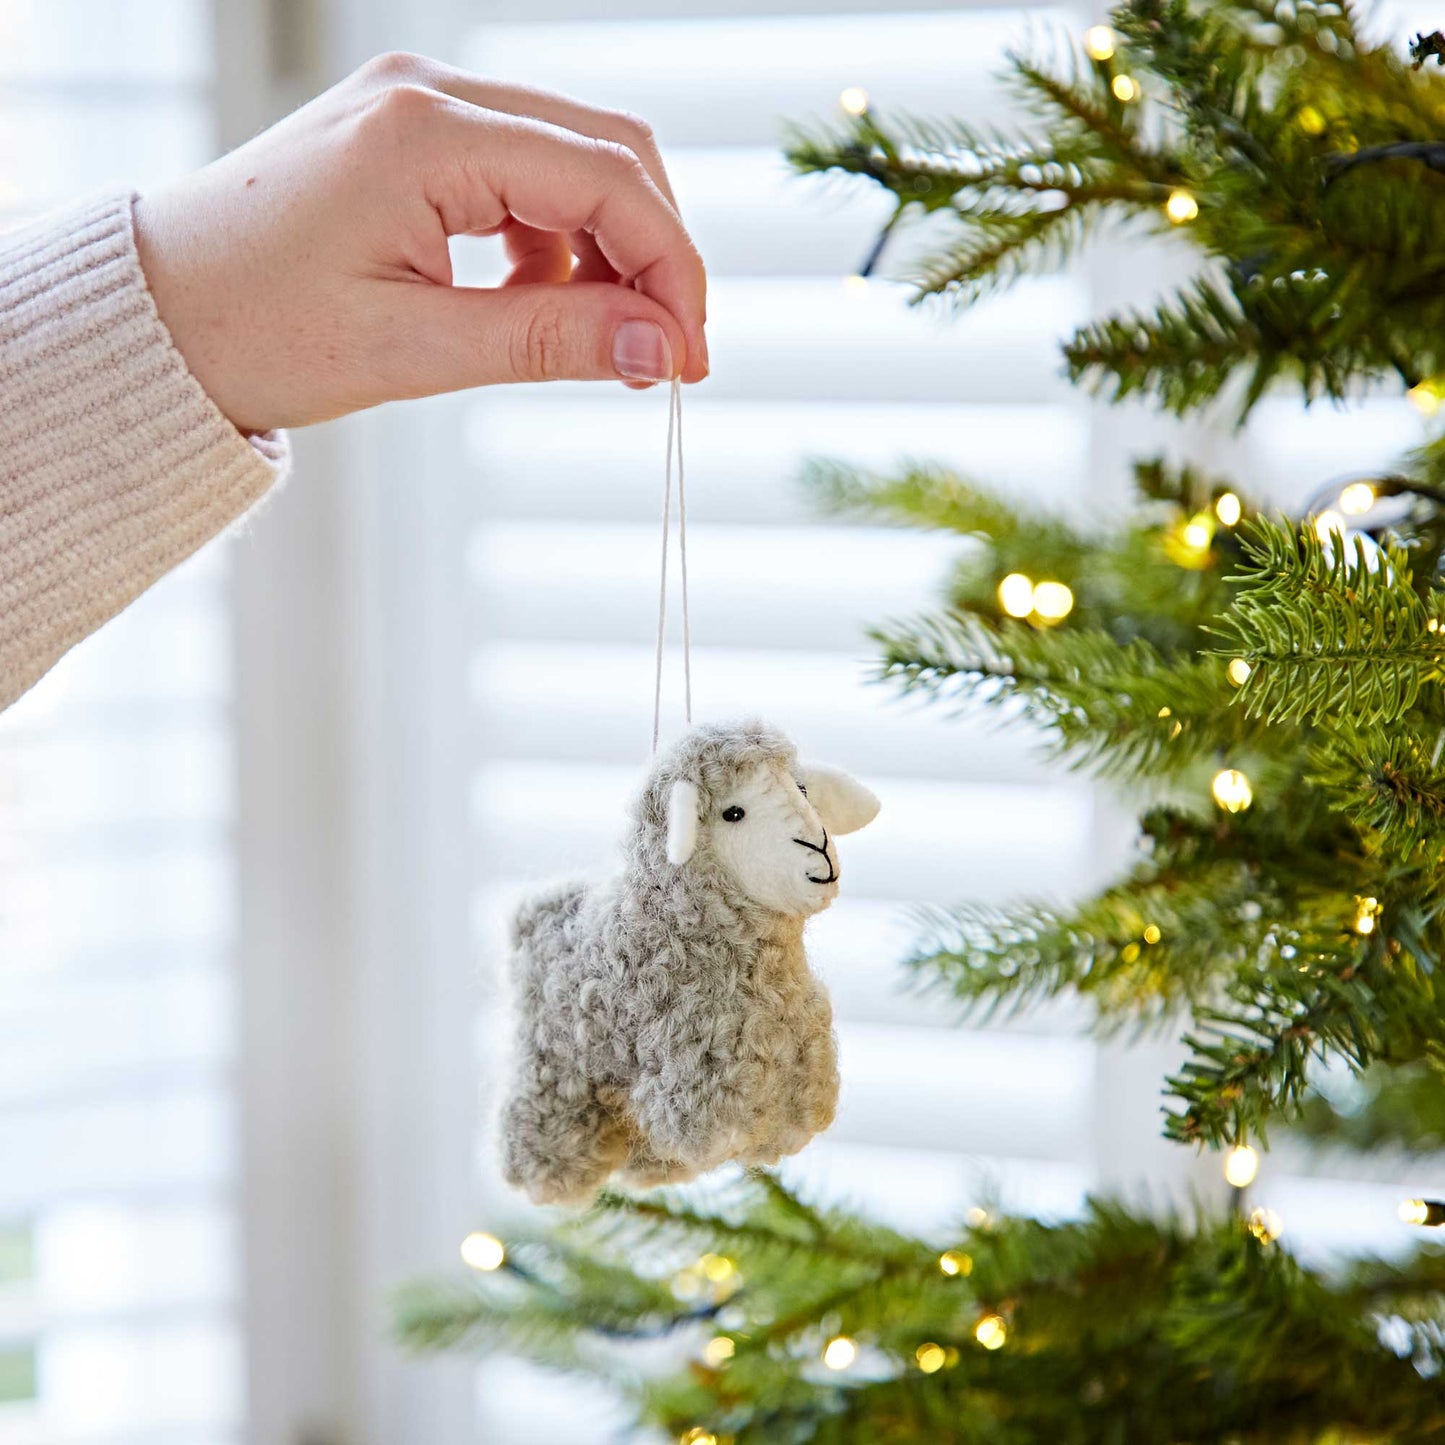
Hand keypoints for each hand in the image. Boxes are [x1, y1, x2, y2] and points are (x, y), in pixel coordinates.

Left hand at [133, 53, 708, 433]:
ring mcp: (419, 104)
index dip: (672, 271)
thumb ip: (550, 340)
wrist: (155, 315)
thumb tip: (662, 350)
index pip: (607, 180)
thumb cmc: (255, 331)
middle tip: (669, 356)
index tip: (691, 361)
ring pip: (575, 158)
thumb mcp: (413, 349)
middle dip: (657, 254)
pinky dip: (559, 240)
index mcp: (426, 133)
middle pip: (609, 149)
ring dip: (611, 250)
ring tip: (606, 342)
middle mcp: (429, 92)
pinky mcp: (413, 134)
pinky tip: (542, 301)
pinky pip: (526, 170)